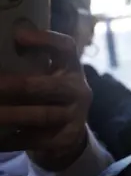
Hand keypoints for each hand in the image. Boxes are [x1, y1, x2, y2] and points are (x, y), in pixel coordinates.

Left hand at [0, 28, 91, 170]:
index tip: (18, 36)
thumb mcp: (46, 77)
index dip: (46, 39)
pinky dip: (10, 139)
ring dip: (9, 114)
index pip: (66, 48)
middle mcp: (78, 90)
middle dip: (17, 85)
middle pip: (49, 85)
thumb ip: (29, 63)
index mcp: (71, 68)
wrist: (68, 136)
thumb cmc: (47, 98)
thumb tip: (4, 47)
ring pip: (40, 115)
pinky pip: (34, 139)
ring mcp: (74, 116)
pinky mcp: (65, 139)